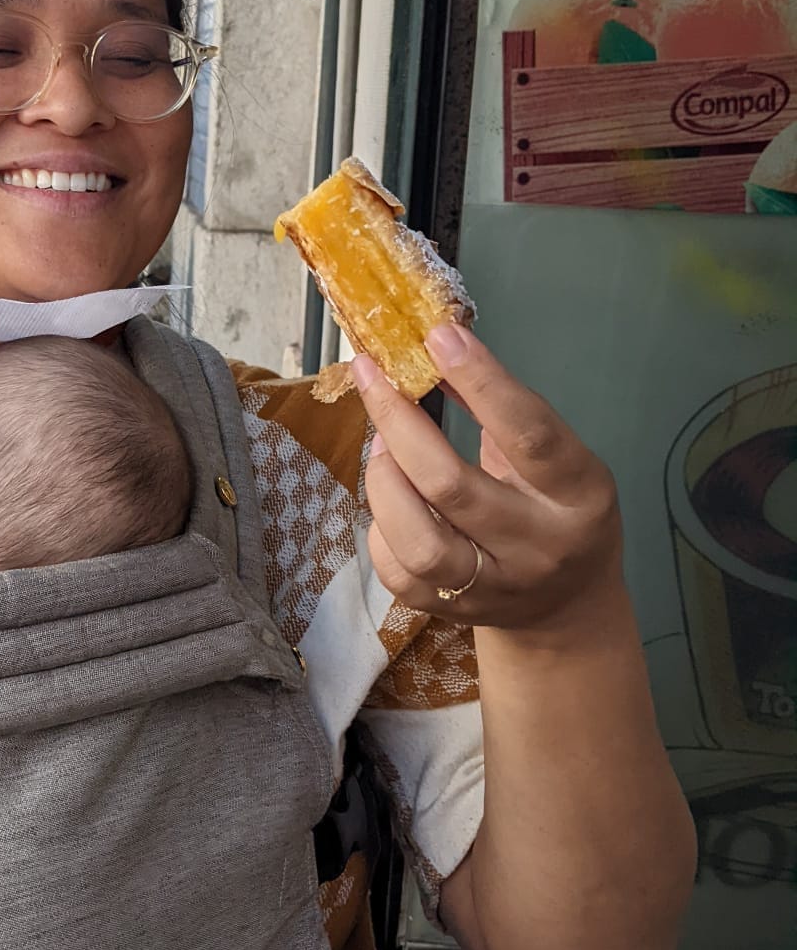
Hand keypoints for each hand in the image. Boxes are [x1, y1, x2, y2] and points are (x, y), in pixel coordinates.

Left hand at [351, 324, 623, 634]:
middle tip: (372, 375)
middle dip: (400, 423)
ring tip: (380, 443)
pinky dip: (380, 525)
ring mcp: (493, 587)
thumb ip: (505, 414)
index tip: (436, 335)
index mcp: (577, 493)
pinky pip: (397, 570)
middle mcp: (538, 545)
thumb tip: (436, 346)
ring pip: (418, 542)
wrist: (568, 606)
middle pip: (452, 487)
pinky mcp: (451, 613)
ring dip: (384, 479)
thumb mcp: (558, 458)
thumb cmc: (556, 508)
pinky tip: (389, 496)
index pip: (528, 433)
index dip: (480, 381)